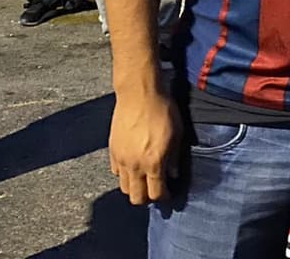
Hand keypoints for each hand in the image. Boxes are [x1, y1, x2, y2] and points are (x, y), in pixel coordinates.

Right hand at [110, 90, 182, 204]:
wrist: (139, 92)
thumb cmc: (162, 109)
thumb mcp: (177, 133)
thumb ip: (175, 157)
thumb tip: (173, 174)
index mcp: (153, 162)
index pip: (156, 194)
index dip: (164, 197)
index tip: (168, 193)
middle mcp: (135, 165)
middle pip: (136, 198)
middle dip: (147, 198)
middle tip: (155, 188)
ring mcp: (121, 158)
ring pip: (124, 187)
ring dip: (135, 186)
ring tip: (144, 178)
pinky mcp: (112, 150)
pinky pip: (116, 172)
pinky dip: (124, 173)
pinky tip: (134, 164)